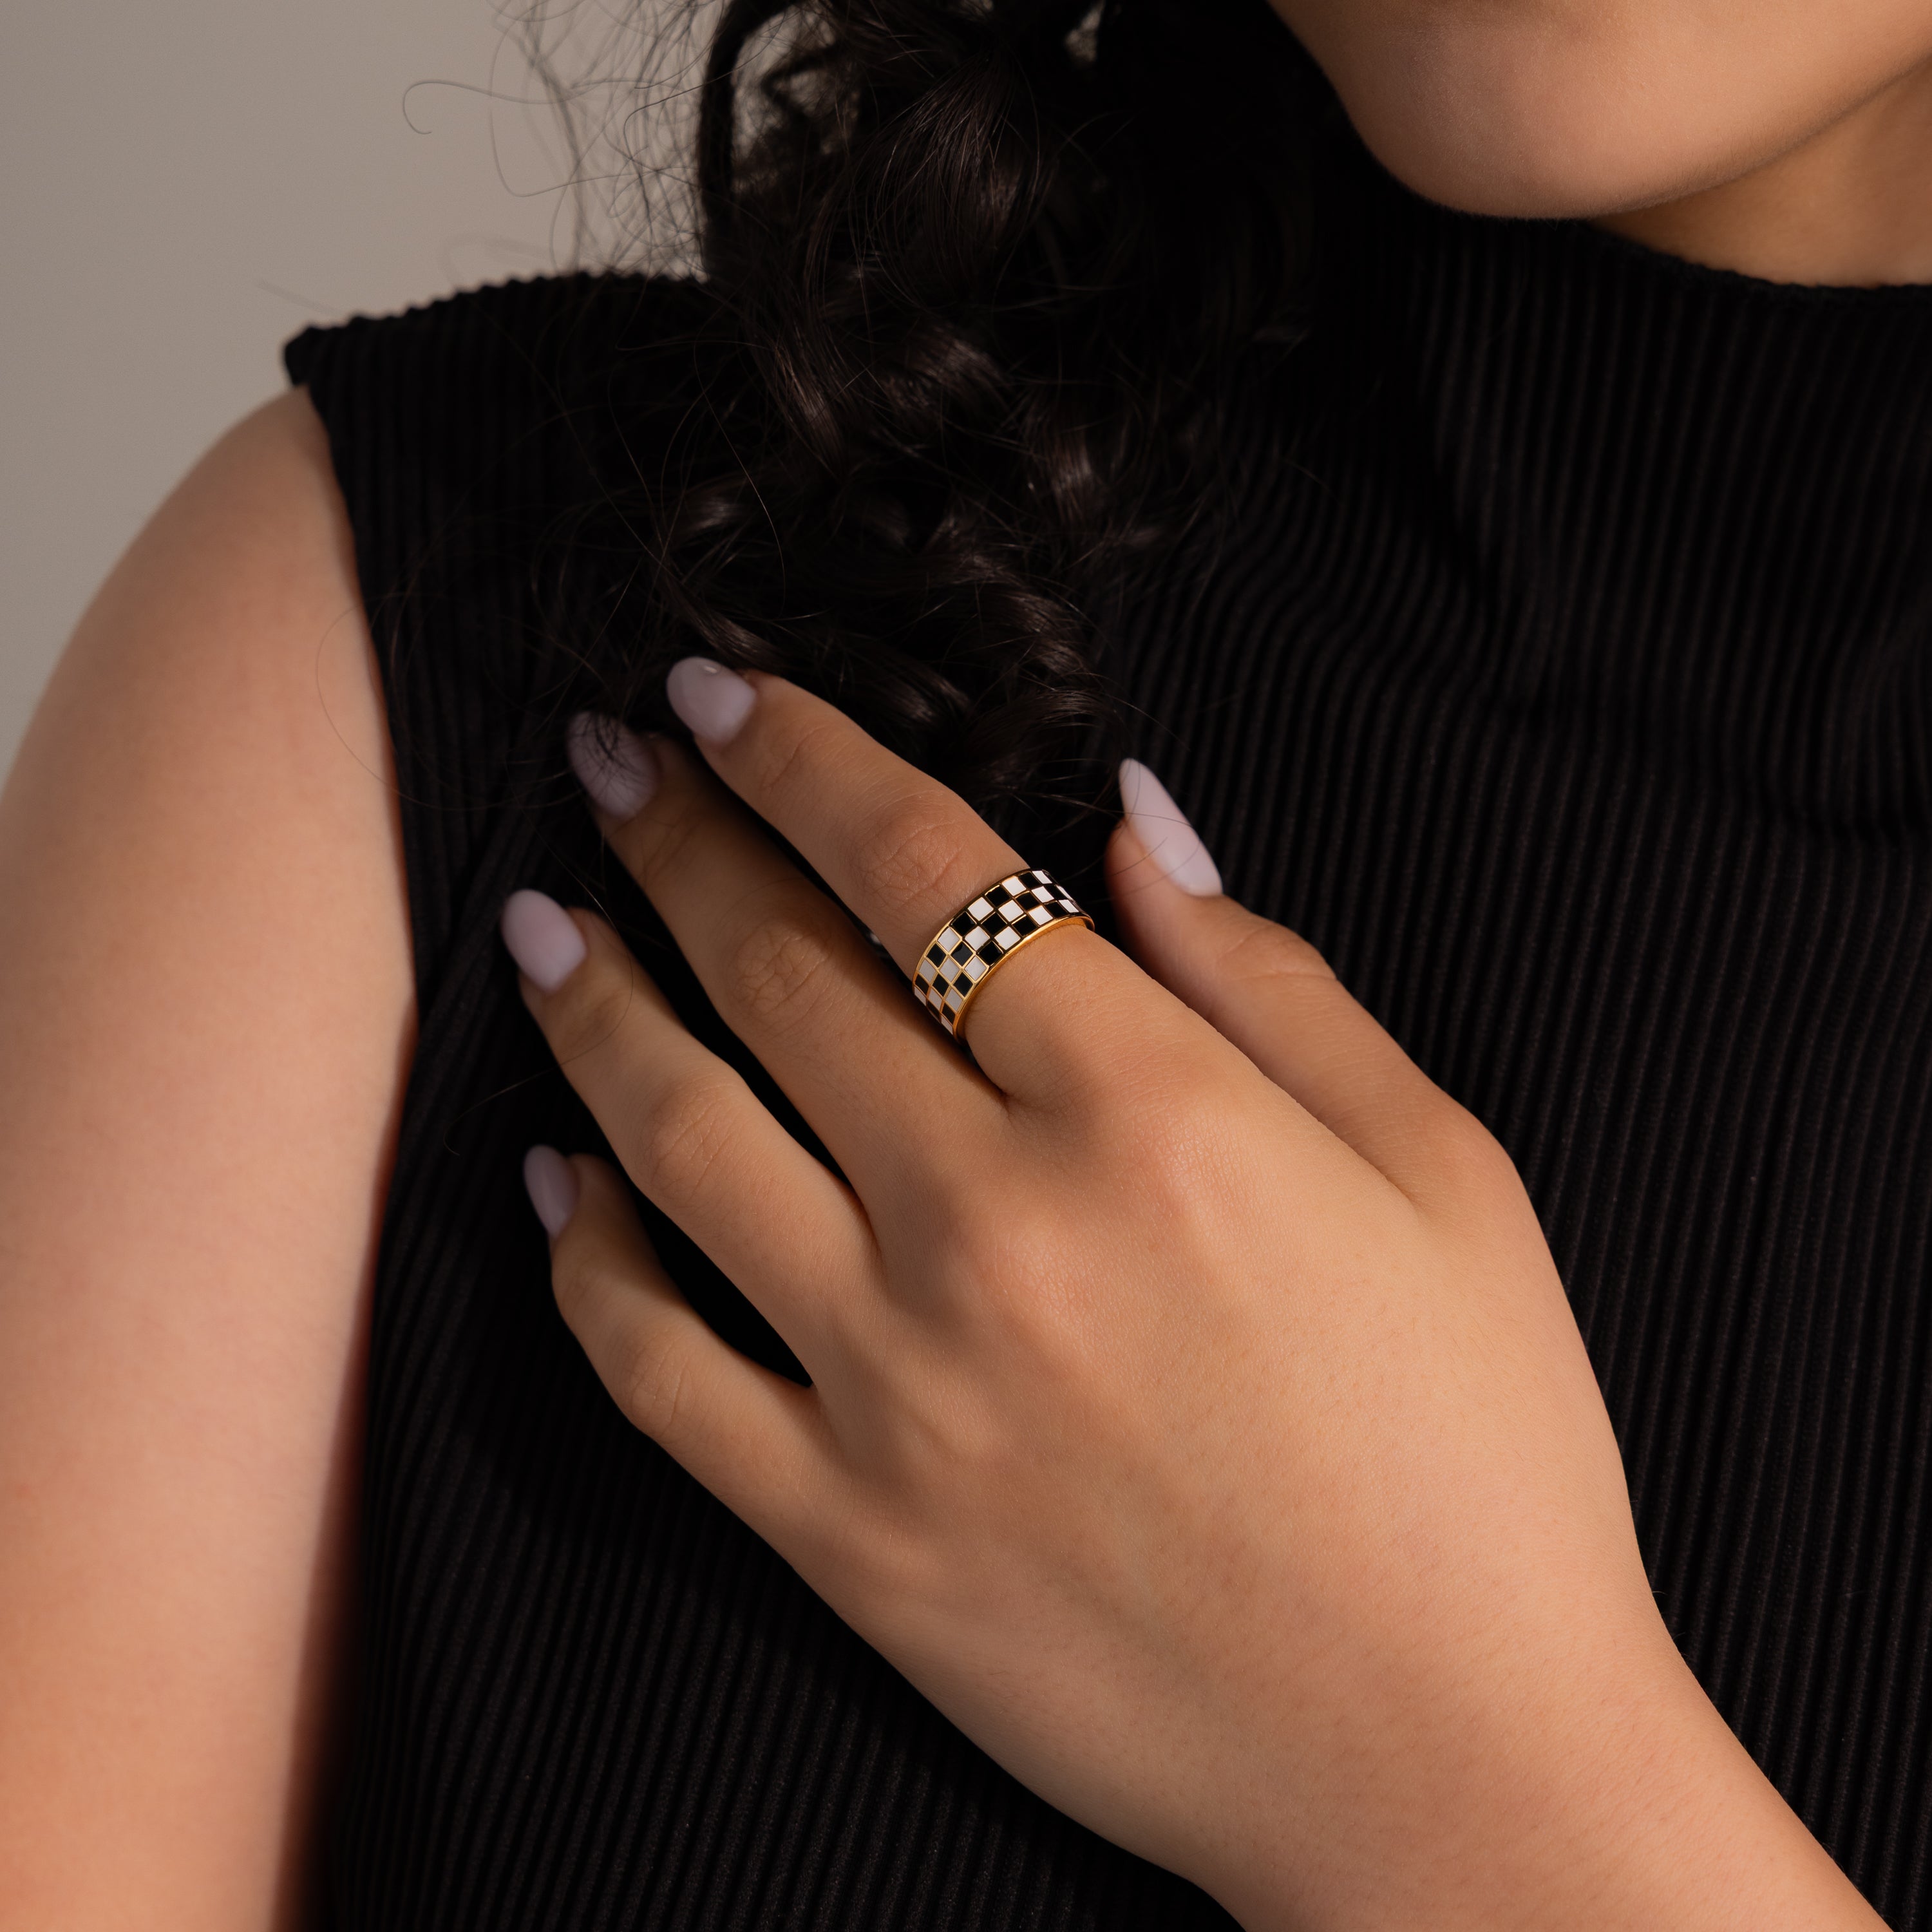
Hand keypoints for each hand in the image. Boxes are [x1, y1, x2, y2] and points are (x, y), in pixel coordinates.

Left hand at [500, 662, 1876, 1930]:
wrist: (1444, 1768)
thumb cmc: (1479, 1459)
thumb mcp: (1442, 1173)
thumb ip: (1273, 982)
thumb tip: (1130, 828)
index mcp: (1153, 1115)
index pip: (922, 871)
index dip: (799, 758)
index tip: (715, 691)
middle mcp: (995, 1230)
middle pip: (777, 974)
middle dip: (673, 838)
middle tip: (604, 760)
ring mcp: (896, 1388)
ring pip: (677, 1142)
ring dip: (591, 1007)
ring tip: (541, 927)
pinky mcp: (842, 1534)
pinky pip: (654, 1369)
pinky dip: (586, 1258)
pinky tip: (562, 1178)